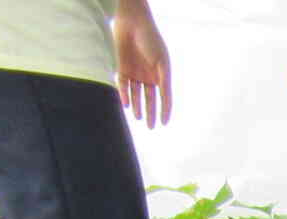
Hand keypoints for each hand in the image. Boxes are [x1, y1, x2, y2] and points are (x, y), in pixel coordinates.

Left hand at [112, 3, 172, 127]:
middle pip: (149, 99)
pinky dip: (124, 95)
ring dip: (137, 106)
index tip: (163, 123)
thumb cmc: (151, 41)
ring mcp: (135, 72)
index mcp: (161, 75)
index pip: (163, 97)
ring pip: (136, 94)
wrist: (133, 22)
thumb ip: (163, 82)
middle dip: (149, 113)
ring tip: (138, 118)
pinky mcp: (121, 67)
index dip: (164, 111)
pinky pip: (123, 85)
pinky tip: (126, 105)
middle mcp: (148, 76)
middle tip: (150, 127)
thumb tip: (165, 101)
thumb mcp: (162, 63)